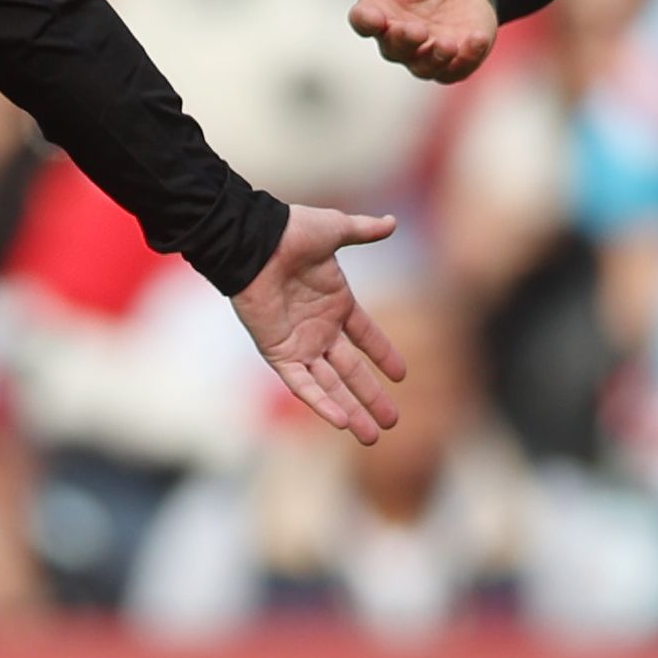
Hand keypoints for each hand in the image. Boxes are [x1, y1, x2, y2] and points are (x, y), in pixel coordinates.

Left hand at [229, 206, 406, 444]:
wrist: (256, 241)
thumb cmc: (293, 232)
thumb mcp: (336, 229)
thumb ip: (364, 231)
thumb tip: (393, 221)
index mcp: (336, 302)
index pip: (366, 336)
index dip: (383, 354)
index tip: (402, 375)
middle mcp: (320, 328)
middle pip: (351, 371)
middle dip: (371, 397)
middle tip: (392, 422)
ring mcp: (300, 343)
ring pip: (330, 385)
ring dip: (350, 410)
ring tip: (371, 436)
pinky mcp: (279, 352)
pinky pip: (302, 384)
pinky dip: (320, 402)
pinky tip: (340, 422)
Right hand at [318, 0, 500, 83]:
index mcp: (378, 8)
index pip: (363, 21)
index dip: (365, 21)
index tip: (371, 16)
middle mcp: (398, 34)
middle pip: (392, 48)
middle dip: (402, 41)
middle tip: (415, 29)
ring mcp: (427, 50)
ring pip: (423, 66)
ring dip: (432, 57)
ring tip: (445, 43)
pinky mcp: (456, 58)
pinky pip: (457, 68)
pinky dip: (466, 59)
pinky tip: (476, 39)